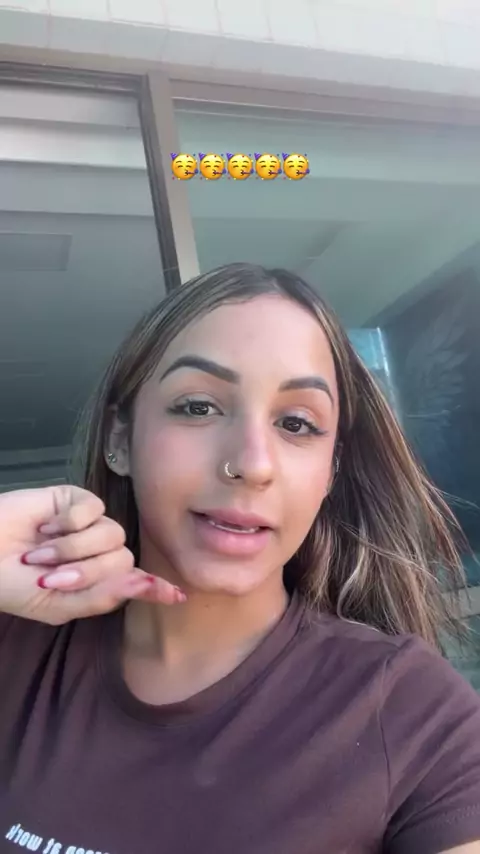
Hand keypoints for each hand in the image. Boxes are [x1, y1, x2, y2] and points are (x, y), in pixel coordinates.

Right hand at [0, 485, 184, 624]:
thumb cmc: (13, 586)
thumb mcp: (57, 605)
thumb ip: (101, 596)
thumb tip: (144, 584)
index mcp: (97, 582)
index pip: (135, 583)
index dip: (156, 589)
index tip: (177, 596)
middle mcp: (99, 554)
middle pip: (123, 560)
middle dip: (87, 571)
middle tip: (50, 575)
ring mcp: (89, 526)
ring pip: (112, 535)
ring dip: (74, 548)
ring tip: (41, 553)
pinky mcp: (76, 500)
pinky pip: (94, 509)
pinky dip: (68, 522)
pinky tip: (45, 526)